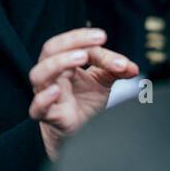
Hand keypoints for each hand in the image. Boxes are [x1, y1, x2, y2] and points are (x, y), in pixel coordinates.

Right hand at [28, 28, 137, 161]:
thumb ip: (116, 70)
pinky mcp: (48, 116)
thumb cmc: (85, 102)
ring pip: (39, 74)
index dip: (86, 39)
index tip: (103, 37)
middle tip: (96, 42)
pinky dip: (44, 99)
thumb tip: (132, 67)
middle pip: (50, 50)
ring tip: (81, 58)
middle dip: (71, 42)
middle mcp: (51, 75)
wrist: (80, 133)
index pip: (70, 45)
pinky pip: (37, 108)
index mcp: (62, 63)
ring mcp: (46, 95)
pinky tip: (56, 91)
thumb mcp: (103, 82)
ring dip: (58, 63)